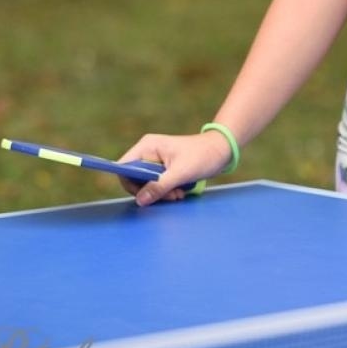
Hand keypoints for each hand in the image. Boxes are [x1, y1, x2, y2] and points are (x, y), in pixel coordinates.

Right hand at [117, 131, 235, 205]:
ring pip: (146, 184)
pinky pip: (157, 185)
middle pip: (135, 179)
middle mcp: (148, 153)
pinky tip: (180, 192)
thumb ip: (159, 186)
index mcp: (147, 147)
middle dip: (150, 191)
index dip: (129, 184)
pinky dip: (166, 191)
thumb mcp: (181, 173)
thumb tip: (140, 200)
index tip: (144, 195)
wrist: (222, 150)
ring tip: (178, 194)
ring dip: (160, 193)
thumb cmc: (203, 155)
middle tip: (170, 196)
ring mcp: (155, 161)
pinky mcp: (164, 169)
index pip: (124, 167)